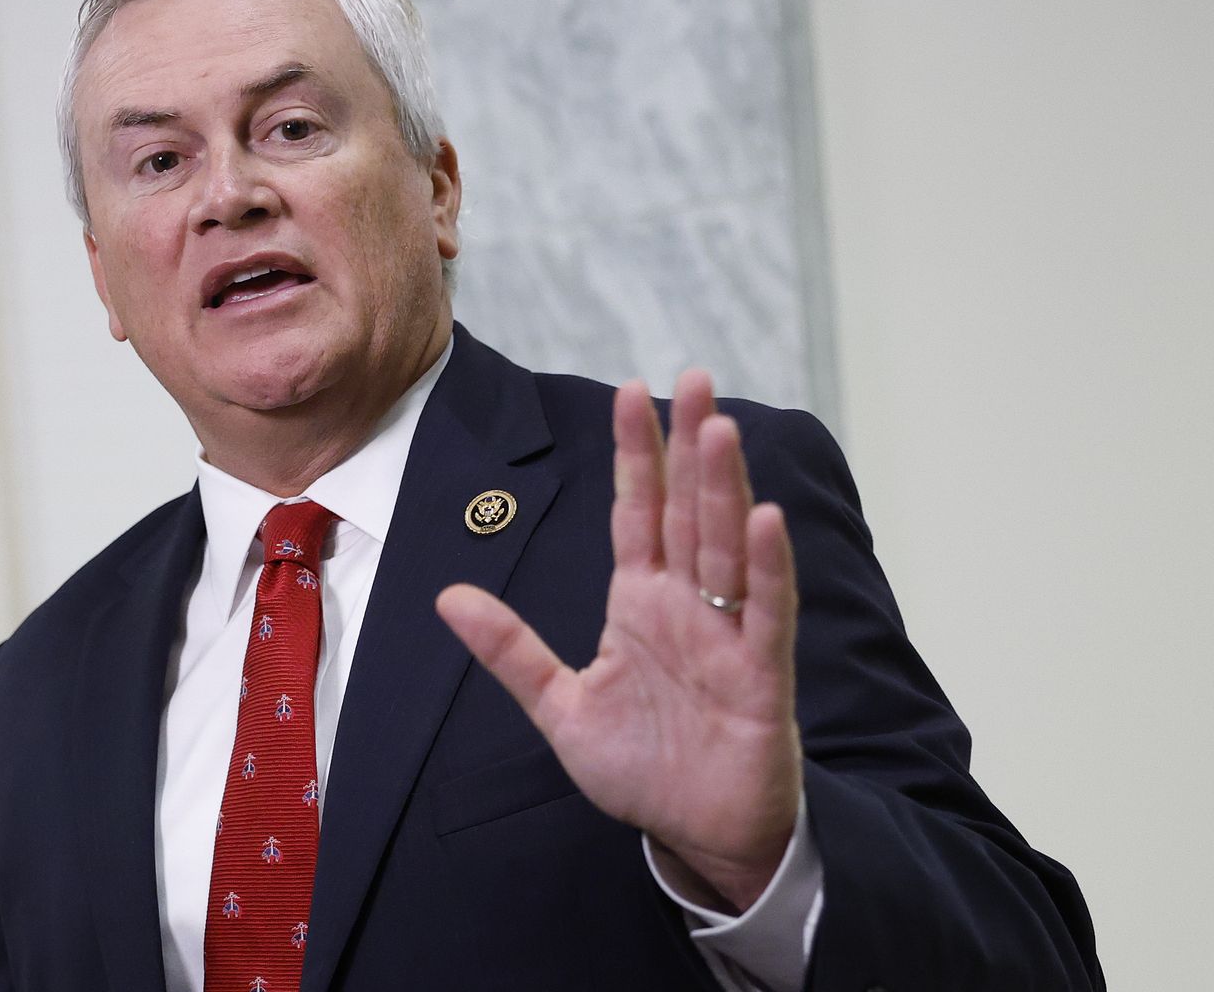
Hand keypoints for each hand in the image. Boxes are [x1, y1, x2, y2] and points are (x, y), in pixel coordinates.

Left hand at [436, 371, 801, 911]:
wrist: (697, 835)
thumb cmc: (642, 768)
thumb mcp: (560, 708)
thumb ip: (510, 651)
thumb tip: (446, 597)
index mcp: (640, 603)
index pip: (638, 513)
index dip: (635, 455)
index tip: (628, 391)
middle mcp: (687, 606)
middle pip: (688, 511)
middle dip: (690, 445)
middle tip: (696, 377)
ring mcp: (727, 635)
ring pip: (726, 546)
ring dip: (725, 488)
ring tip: (720, 428)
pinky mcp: (761, 674)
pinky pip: (766, 612)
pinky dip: (766, 567)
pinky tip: (764, 518)